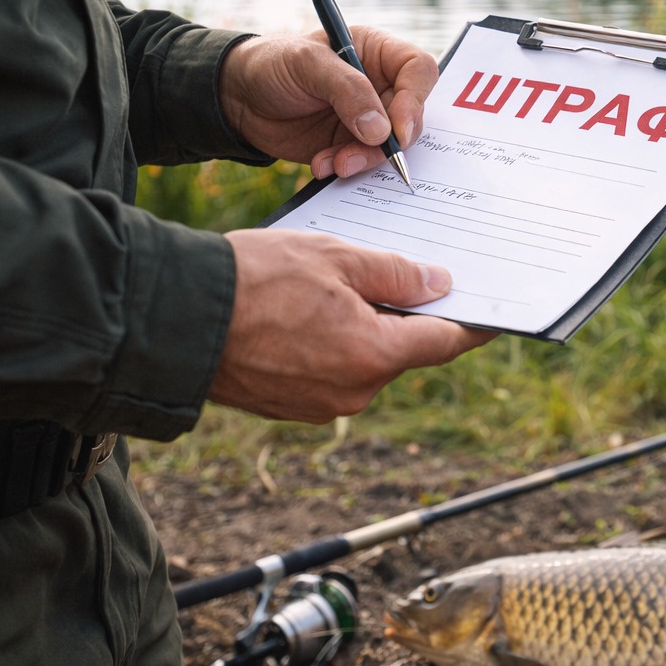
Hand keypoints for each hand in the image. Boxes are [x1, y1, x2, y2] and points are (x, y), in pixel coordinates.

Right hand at [210, 229, 497, 422]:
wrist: (173, 317)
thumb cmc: (253, 279)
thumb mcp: (335, 257)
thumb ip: (395, 274)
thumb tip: (439, 286)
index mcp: (374, 356)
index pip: (444, 342)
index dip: (471, 324)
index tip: (492, 313)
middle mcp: (354, 392)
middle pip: (402, 351)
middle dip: (405, 316)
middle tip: (402, 275)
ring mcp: (320, 406)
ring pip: (364, 362)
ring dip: (364, 329)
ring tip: (338, 286)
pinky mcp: (290, 407)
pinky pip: (330, 373)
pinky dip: (333, 345)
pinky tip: (309, 312)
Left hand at [219, 27, 438, 178]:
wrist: (237, 98)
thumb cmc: (272, 64)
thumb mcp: (307, 64)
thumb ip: (347, 90)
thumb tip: (382, 131)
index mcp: (377, 52)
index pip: (418, 71)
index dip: (416, 100)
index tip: (398, 131)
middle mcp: (380, 85)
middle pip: (411, 115)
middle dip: (388, 141)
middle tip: (358, 152)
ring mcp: (367, 118)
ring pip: (390, 146)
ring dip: (365, 160)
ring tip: (335, 163)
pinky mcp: (351, 145)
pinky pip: (364, 163)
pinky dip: (346, 168)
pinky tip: (321, 165)